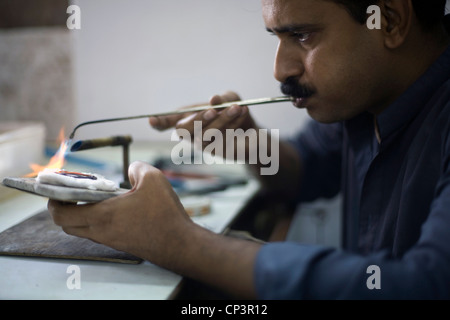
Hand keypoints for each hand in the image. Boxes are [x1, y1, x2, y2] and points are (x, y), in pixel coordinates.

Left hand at [48, 161, 194, 267]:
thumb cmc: (164, 213)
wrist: (179, 243)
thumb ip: (137, 168)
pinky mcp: (121, 243)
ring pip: (82, 230)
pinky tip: (114, 208)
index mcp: (102, 215)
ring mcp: (110, 239)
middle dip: (62, 208)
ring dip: (79, 215)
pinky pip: (98, 233)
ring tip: (93, 197)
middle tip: (72, 192)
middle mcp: (101, 231)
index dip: (52, 201)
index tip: (56, 189)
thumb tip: (131, 169)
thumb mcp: (153, 179)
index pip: (61, 214)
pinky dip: (95, 220)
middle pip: (67, 224)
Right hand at [149, 91, 257, 158]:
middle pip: (184, 130)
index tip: (151, 120)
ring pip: (205, 134)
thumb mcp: (230, 99)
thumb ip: (222, 98)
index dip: (159, 121)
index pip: (168, 122)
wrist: (254, 132)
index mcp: (189, 119)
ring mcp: (203, 145)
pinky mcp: (218, 152)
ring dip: (222, 119)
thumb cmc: (235, 112)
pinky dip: (234, 123)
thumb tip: (213, 100)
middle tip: (214, 108)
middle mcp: (192, 134)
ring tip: (237, 107)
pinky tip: (243, 111)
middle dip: (199, 118)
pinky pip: (221, 139)